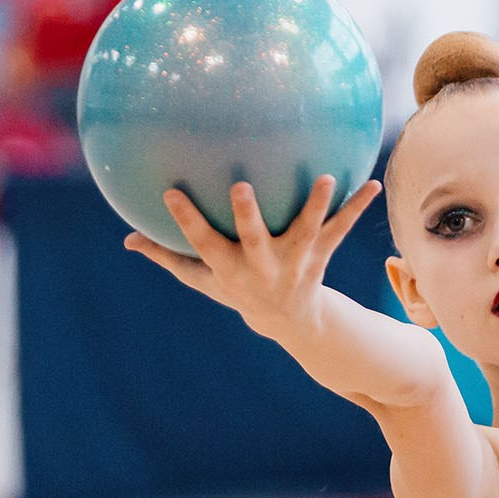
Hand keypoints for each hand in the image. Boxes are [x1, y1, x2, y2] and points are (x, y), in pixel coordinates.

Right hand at [124, 174, 382, 342]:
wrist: (287, 320)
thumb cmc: (236, 289)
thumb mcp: (201, 279)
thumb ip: (167, 256)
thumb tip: (127, 240)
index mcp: (230, 268)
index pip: (202, 243)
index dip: (186, 220)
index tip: (170, 192)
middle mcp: (262, 267)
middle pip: (253, 240)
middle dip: (247, 217)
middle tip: (241, 188)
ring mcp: (294, 263)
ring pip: (305, 232)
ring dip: (316, 207)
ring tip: (326, 178)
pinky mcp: (320, 257)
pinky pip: (340, 229)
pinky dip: (355, 208)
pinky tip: (370, 182)